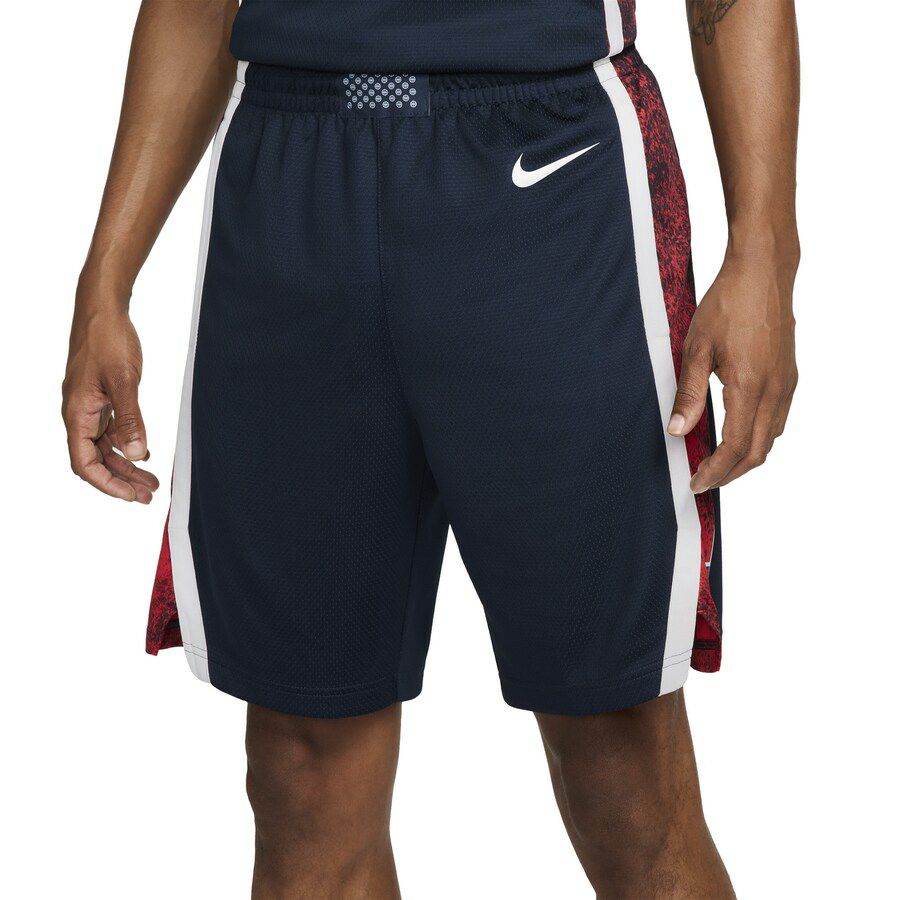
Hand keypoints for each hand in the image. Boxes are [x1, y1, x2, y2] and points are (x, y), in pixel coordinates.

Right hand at [62, 291, 159, 502]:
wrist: (102, 309)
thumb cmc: (108, 339)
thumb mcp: (124, 381)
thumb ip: (131, 420)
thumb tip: (137, 455)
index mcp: (77, 413)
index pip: (85, 462)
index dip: (107, 484)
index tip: (131, 496)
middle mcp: (79, 414)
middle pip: (96, 460)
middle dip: (121, 479)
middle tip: (148, 495)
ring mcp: (89, 406)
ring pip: (105, 446)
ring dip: (127, 465)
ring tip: (152, 481)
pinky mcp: (100, 398)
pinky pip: (110, 430)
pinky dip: (127, 444)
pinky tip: (145, 453)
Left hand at [667, 250, 798, 492]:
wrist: (762, 273)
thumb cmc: (727, 304)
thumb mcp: (696, 350)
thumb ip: (688, 394)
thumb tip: (678, 431)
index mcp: (750, 387)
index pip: (736, 447)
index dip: (716, 471)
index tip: (696, 483)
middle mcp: (775, 390)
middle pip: (758, 451)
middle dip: (731, 473)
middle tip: (704, 479)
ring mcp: (786, 383)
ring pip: (771, 437)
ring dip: (746, 457)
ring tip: (717, 462)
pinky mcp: (789, 375)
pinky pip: (778, 419)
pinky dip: (759, 437)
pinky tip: (738, 433)